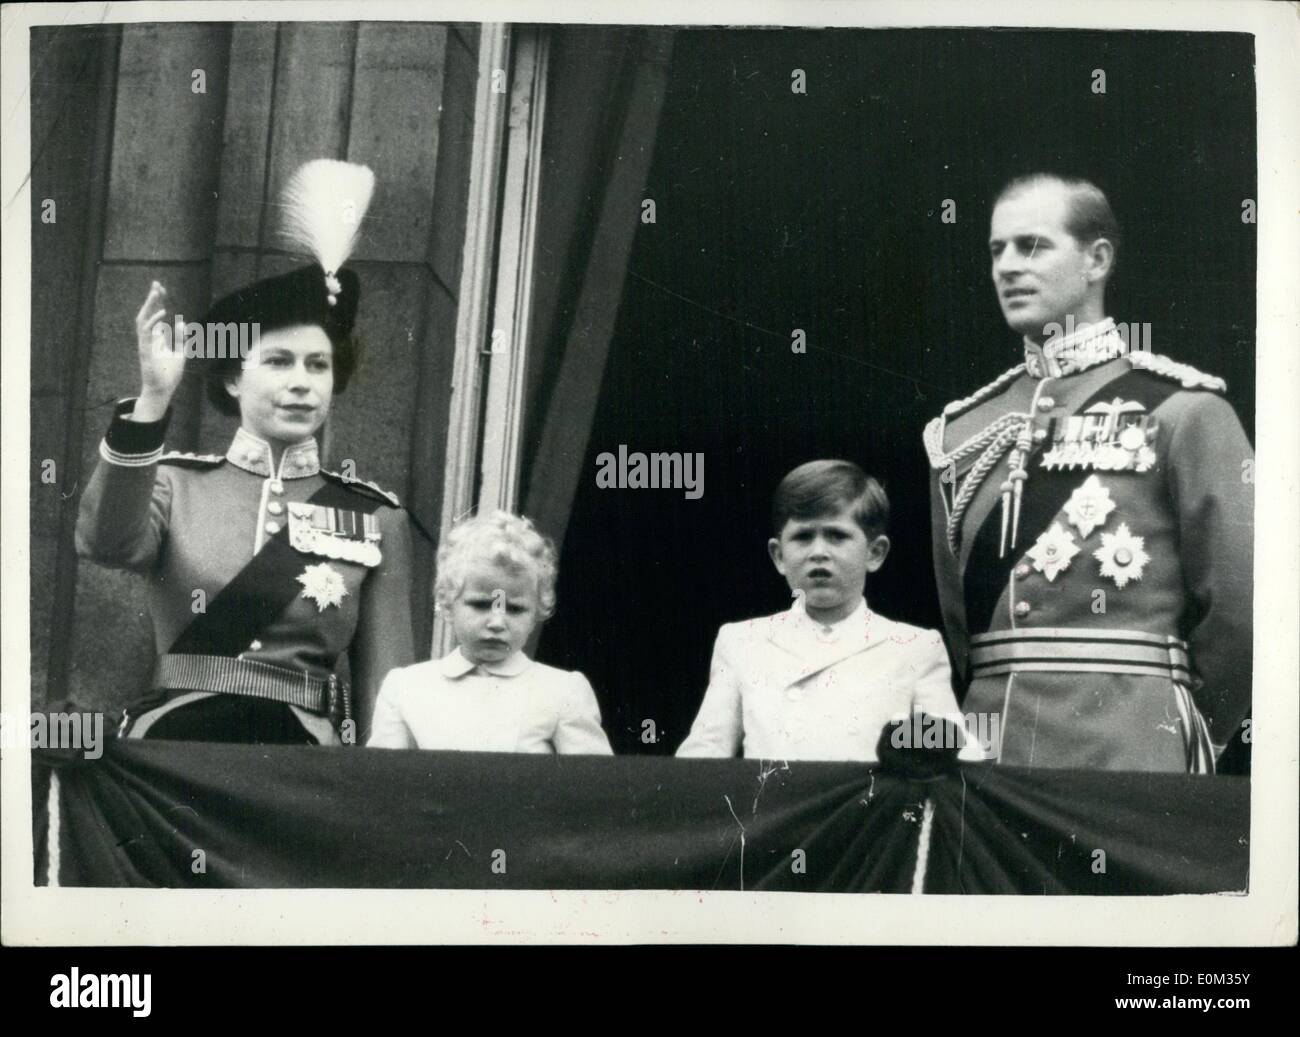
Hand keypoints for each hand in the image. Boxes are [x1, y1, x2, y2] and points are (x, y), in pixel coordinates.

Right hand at [133, 281, 184, 419]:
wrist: (162, 391)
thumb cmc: (169, 374)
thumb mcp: (179, 353)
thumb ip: (180, 338)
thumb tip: (181, 322)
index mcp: (155, 338)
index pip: (154, 315)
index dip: (157, 302)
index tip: (161, 289)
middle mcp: (148, 339)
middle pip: (146, 314)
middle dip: (151, 298)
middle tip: (156, 284)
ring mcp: (145, 344)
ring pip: (143, 320)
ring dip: (149, 306)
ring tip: (156, 293)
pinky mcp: (146, 351)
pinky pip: (146, 333)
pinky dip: (153, 322)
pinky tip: (163, 313)